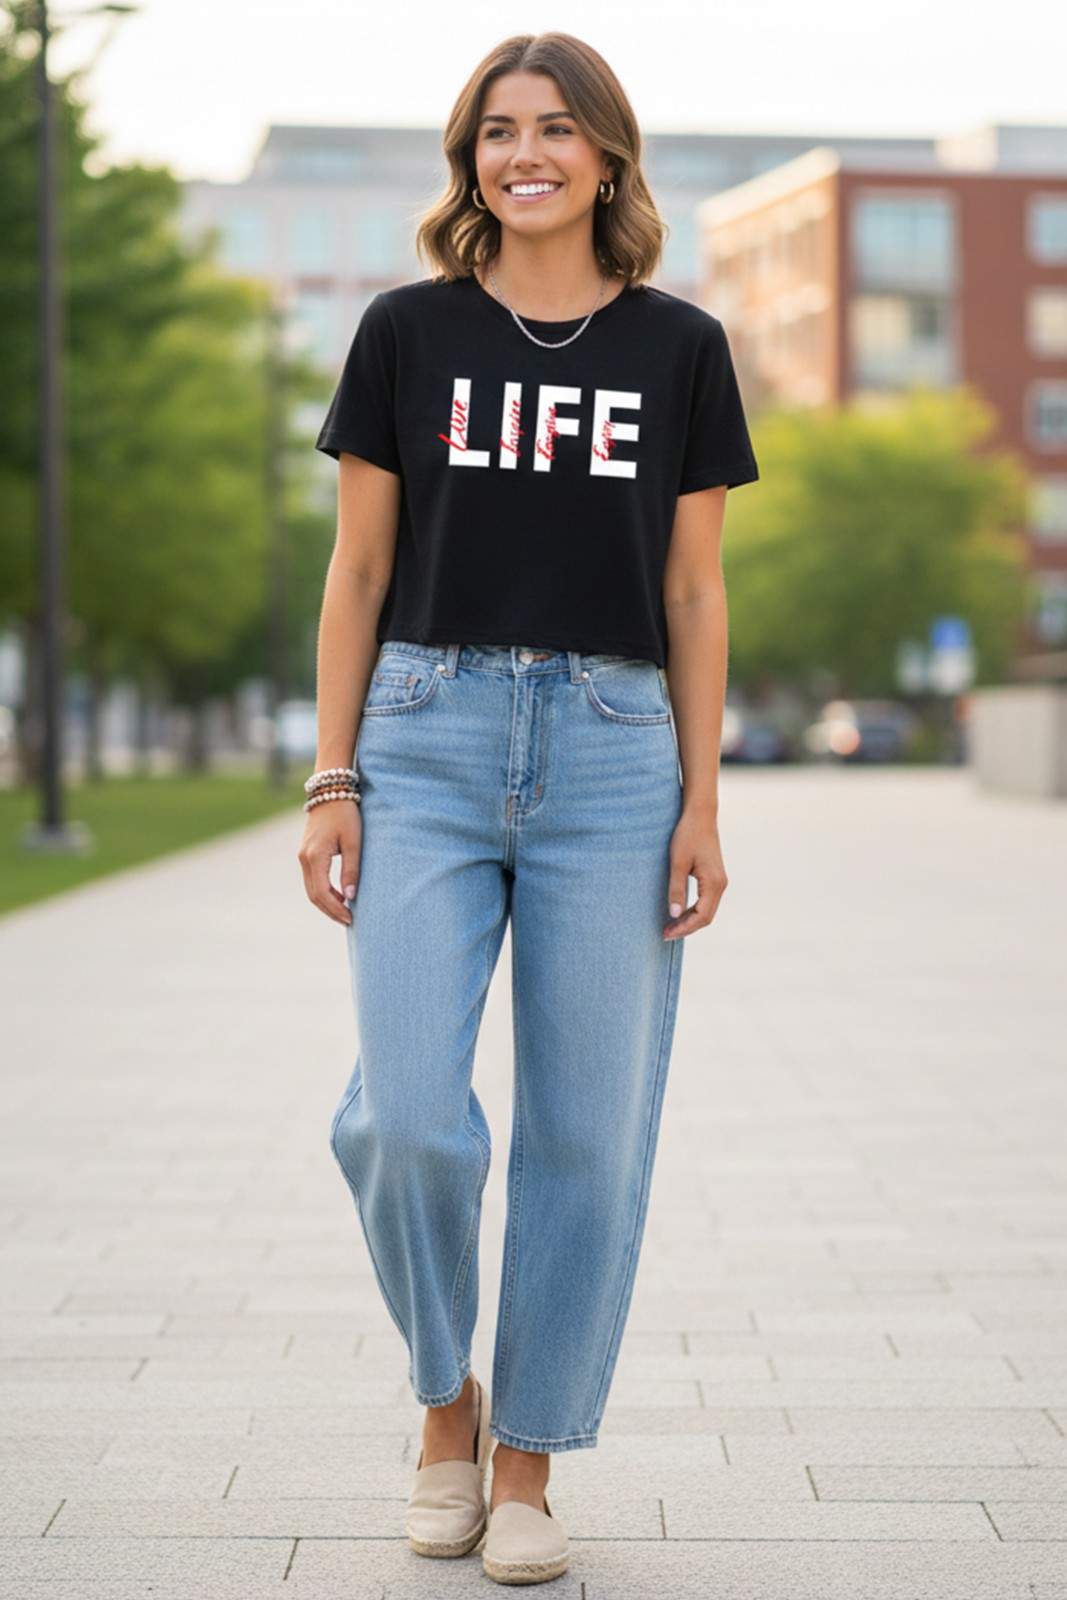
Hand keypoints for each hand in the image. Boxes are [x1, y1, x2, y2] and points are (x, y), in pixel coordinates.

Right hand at [298, 799, 362, 925]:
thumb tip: (350, 897)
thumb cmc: (346, 815)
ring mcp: (302, 856)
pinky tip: (339, 896)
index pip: (322, 893)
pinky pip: (312, 879)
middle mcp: (304, 858)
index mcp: (315, 856)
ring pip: (311, 889)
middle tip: (349, 921)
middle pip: (314, 895)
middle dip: (331, 911)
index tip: (351, 918)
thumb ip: (351, 870)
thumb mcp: (353, 842)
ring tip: (345, 912)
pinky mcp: (306, 853)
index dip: (336, 909)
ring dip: (326, 903)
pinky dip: (323, 892)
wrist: (330, 792)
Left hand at [663, 810, 726, 939]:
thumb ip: (676, 889)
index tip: (666, 933)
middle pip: (706, 917)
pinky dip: (693, 910)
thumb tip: (674, 915)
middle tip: (665, 934)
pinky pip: (706, 901)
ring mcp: (719, 881)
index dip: (684, 928)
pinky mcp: (714, 877)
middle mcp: (721, 885)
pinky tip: (679, 912)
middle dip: (686, 928)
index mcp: (714, 883)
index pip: (701, 917)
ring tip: (670, 926)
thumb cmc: (687, 836)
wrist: (700, 815)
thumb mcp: (678, 863)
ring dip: (689, 920)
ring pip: (706, 910)